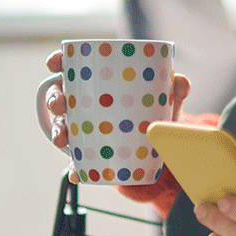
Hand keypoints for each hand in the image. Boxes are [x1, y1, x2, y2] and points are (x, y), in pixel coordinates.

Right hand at [44, 49, 191, 182]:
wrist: (160, 147)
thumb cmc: (157, 112)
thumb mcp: (167, 100)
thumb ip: (176, 90)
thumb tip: (181, 81)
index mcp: (99, 82)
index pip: (72, 66)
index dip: (58, 62)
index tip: (54, 63)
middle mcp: (85, 103)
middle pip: (60, 95)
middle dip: (54, 99)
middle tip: (60, 105)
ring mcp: (84, 128)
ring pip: (62, 126)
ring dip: (57, 131)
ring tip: (62, 139)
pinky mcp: (90, 152)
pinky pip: (78, 160)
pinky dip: (75, 167)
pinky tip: (77, 173)